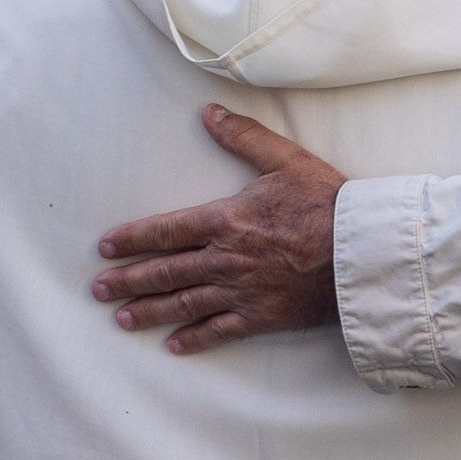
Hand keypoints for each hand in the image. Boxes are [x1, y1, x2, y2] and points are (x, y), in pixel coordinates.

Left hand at [92, 107, 344, 353]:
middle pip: (165, 271)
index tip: (106, 247)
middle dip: (128, 280)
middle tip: (99, 289)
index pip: (166, 230)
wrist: (362, 251)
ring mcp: (241, 291)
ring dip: (149, 311)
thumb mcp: (286, 160)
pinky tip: (173, 346)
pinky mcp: (261, 316)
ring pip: (184, 303)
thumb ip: (244, 137)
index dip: (133, 239)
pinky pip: (219, 331)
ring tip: (122, 317)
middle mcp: (225, 259)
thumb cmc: (327, 203)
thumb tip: (209, 113)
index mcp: (226, 219)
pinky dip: (194, 338)